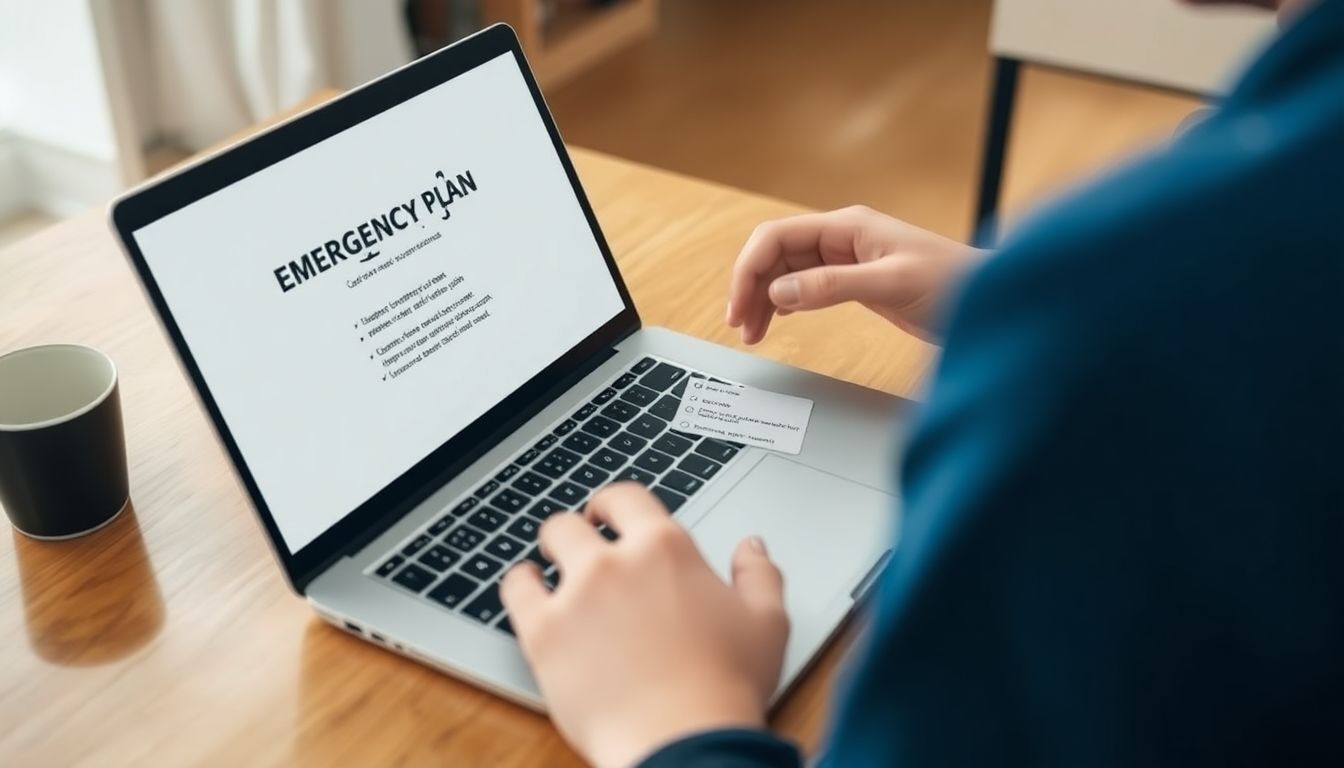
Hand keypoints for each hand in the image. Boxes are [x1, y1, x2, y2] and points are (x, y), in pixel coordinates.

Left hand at [501, 483, 788, 767]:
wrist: (683, 743)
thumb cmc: (726, 689)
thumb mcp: (767, 623)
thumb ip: (759, 574)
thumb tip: (751, 547)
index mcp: (666, 549)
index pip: (626, 498)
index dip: (613, 503)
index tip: (609, 515)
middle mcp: (615, 562)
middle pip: (574, 521)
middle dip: (576, 531)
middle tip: (579, 547)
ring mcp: (575, 595)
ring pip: (545, 546)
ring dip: (547, 554)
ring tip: (550, 570)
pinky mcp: (543, 633)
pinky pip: (515, 588)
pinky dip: (520, 584)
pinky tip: (526, 590)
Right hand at [726, 205, 987, 343]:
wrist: (993, 303)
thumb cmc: (955, 284)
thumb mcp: (892, 285)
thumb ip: (834, 286)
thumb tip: (781, 292)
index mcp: (847, 227)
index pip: (777, 238)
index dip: (749, 270)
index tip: (738, 306)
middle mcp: (843, 238)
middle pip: (776, 255)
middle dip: (752, 288)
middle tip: (740, 327)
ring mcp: (849, 260)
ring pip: (788, 273)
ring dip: (765, 299)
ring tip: (753, 333)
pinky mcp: (857, 281)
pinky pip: (807, 287)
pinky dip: (786, 303)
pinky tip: (779, 319)